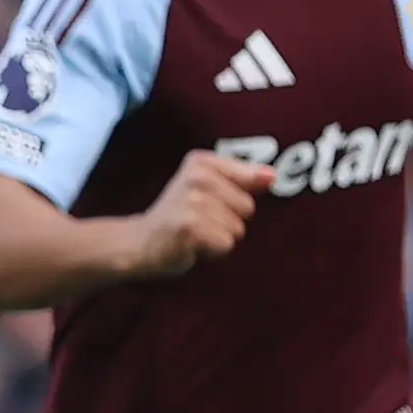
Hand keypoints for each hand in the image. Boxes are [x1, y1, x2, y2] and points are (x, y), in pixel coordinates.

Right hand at [125, 147, 272, 277]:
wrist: (141, 242)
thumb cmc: (179, 215)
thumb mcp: (209, 187)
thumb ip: (243, 178)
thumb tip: (271, 175)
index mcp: (200, 162)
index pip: (251, 178)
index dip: (235, 198)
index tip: (212, 201)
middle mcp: (195, 176)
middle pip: (247, 206)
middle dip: (229, 219)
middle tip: (201, 221)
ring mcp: (192, 202)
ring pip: (237, 228)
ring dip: (219, 236)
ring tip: (197, 233)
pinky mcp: (190, 228)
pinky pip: (226, 244)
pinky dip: (213, 251)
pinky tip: (192, 245)